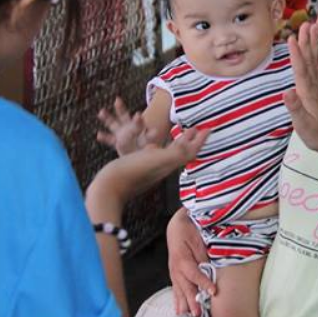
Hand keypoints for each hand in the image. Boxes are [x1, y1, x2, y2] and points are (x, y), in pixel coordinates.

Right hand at [85, 128, 209, 223]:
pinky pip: (153, 154)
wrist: (108, 187)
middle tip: (196, 129)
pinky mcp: (138, 167)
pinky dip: (157, 145)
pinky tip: (151, 144)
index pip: (190, 151)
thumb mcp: (156, 160)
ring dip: (176, 142)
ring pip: (168, 153)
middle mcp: (161, 166)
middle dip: (190, 140)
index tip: (209, 128)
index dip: (200, 140)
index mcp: (169, 163)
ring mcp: (149, 168)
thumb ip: (176, 154)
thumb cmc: (132, 172)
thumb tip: (194, 146)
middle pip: (181, 152)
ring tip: (177, 134)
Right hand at [96, 97, 147, 154]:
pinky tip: (99, 135)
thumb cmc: (146, 150)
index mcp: (141, 129)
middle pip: (125, 117)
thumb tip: (154, 147)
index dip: (138, 120)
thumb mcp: (149, 148)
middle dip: (121, 109)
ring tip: (101, 112)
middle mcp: (130, 128)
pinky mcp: (116, 142)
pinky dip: (104, 138)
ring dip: (107, 118)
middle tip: (117, 101)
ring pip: (114, 124)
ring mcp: (122, 134)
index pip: (139, 123)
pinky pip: (109, 139)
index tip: (137, 115)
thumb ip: (150, 147)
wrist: (140, 153)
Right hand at [166, 209, 213, 316]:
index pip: (194, 273)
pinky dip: (178, 301)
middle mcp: (176, 268)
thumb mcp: (198, 238)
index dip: (203, 283)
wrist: (177, 225)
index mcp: (182, 258)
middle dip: (192, 301)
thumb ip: (203, 255)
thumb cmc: (188, 230)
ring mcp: (174, 273)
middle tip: (198, 314)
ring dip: (184, 305)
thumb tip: (210, 268)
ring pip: (180, 291)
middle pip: (185, 287)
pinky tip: (179, 311)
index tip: (212, 291)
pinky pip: (176, 290)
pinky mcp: (175, 275)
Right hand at [284, 22, 317, 156]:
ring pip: (316, 60)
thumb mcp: (303, 125)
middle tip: (304, 24)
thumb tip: (287, 92)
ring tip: (314, 25)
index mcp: (308, 93)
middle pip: (309, 60)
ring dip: (314, 43)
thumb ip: (296, 109)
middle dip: (306, 42)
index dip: (296, 55)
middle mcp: (315, 86)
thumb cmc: (317, 135)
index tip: (292, 39)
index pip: (301, 71)